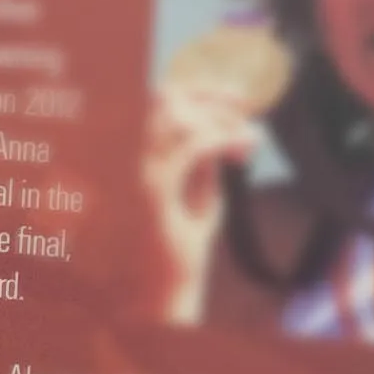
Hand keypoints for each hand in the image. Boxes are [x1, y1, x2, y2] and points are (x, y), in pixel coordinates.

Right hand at [139, 74, 268, 322]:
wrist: (165, 285)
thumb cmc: (179, 241)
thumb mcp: (193, 187)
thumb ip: (200, 156)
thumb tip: (222, 124)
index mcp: (131, 153)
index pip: (156, 99)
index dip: (199, 88)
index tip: (239, 98)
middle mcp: (124, 157)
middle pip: (166, 98)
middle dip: (215, 100)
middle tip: (248, 117)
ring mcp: (135, 172)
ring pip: (180, 118)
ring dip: (223, 123)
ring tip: (247, 143)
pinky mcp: (154, 192)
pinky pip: (192, 148)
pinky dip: (224, 140)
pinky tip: (243, 151)